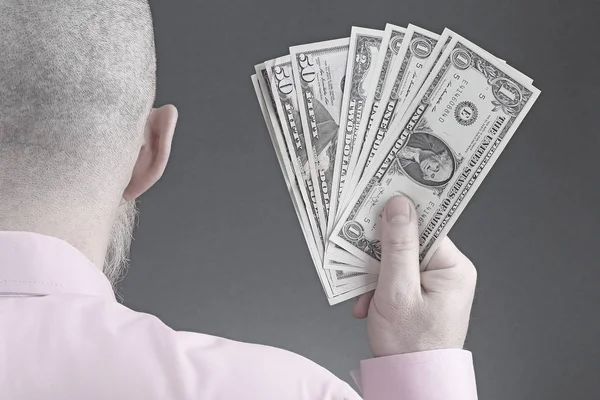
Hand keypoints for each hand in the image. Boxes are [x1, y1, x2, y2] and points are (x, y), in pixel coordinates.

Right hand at [353, 195, 476, 356]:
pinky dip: (378, 287)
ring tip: (367, 294)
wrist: (411, 382)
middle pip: (409, 240)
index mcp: (453, 267)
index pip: (427, 225)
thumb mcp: (398, 291)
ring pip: (397, 259)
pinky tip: (369, 303)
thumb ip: (397, 246)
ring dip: (375, 274)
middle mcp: (448, 271)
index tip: (377, 201)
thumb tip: (398, 204)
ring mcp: (434, 283)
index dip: (400, 214)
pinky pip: (396, 276)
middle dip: (381, 252)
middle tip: (361, 257)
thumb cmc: (410, 345)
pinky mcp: (420, 293)